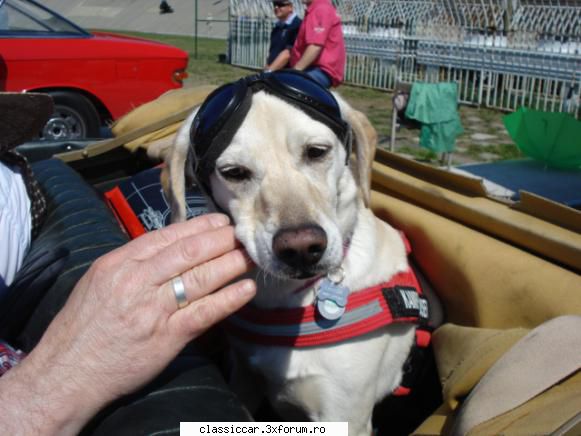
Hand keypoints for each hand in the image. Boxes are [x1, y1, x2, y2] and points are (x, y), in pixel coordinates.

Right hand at [0, 214, 255, 434]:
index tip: (220, 222)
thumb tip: (170, 246)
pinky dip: (228, 300)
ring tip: (249, 256)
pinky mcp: (166, 337)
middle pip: (188, 252)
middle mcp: (137, 281)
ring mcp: (153, 309)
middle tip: (242, 234)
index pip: (167, 236)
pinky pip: (203, 313)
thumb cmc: (83, 325)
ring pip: (200, 278)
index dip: (199, 227)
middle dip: (220, 240)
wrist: (67, 371)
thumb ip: (133, 262)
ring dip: (230, 264)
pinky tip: (246, 290)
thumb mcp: (99, 280)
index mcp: (120, 263)